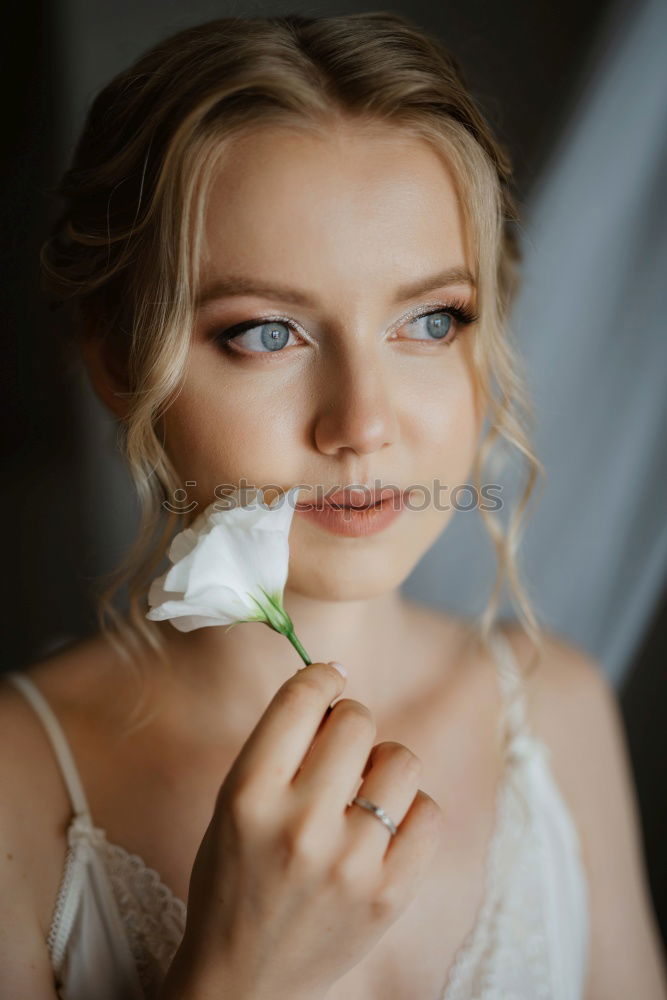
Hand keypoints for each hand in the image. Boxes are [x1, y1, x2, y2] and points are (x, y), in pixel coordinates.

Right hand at [160, 660, 444, 999]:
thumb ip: (278, 746)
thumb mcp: (231, 804)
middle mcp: (300, 825)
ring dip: (383, 764)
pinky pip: (429, 813)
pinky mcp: (389, 895)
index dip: (322, 676)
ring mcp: (350, 863)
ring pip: (401, 760)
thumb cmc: (234, 878)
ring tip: (363, 791)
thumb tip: (334, 680)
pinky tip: (384, 827)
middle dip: (350, 723)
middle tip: (340, 750)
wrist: (243, 979)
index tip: (330, 677)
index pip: (302, 699)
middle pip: (357, 720)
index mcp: (249, 795)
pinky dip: (410, 811)